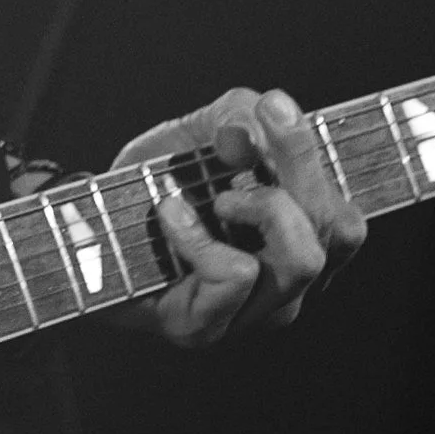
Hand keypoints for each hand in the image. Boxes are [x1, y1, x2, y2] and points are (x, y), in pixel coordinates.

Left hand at [109, 86, 364, 350]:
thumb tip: (258, 127)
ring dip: (258, 208)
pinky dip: (201, 234)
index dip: (316, 156)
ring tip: (213, 195)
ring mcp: (251, 314)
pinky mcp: (206, 328)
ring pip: (301, 258)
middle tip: (235, 144)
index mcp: (303, 247)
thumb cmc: (158, 182)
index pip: (346, 216)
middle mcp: (289, 288)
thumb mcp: (202, 131)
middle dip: (294, 168)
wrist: (88, 226)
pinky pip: (236, 275)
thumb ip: (239, 116)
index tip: (274, 106)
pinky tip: (170, 214)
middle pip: (336, 229)